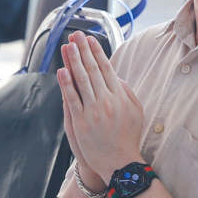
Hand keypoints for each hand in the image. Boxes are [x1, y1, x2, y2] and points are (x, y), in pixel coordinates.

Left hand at [57, 33, 143, 185]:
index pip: (107, 69)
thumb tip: (118, 77)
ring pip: (82, 81)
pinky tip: (62, 70)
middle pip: (93, 70)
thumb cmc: (128, 138)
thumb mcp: (136, 112)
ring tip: (69, 46)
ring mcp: (93, 111)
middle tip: (77, 35)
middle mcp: (107, 100)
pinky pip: (73, 99)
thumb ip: (127, 92)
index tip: (91, 39)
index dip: (98, 52)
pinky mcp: (81, 122)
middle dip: (84, 50)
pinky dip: (66, 84)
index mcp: (120, 96)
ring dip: (74, 61)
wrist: (120, 162)